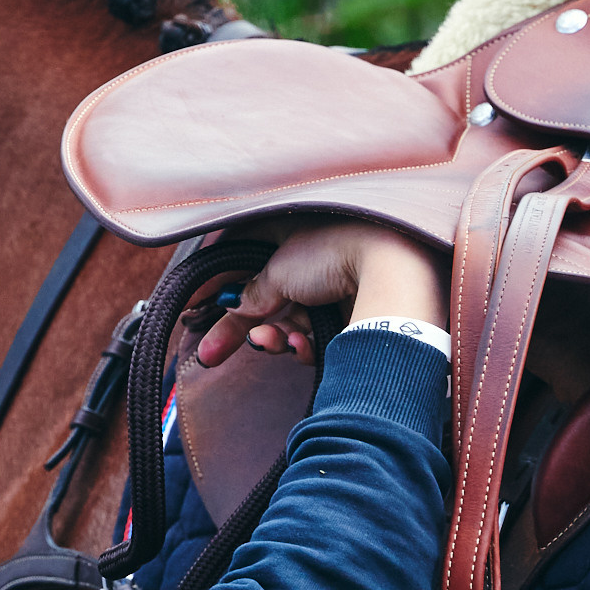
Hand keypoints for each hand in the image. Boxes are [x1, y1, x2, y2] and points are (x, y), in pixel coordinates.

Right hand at [196, 222, 444, 367]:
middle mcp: (317, 260)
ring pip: (293, 324)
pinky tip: (304, 346)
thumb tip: (231, 310)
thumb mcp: (279, 272)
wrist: (394, 271)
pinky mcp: (354, 317)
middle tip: (213, 354)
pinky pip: (319, 338)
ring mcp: (337, 290)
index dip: (223, 295)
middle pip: (270, 302)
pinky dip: (306, 346)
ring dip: (276, 338)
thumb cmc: (335, 252)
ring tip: (272, 343)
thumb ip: (252, 294)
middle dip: (248, 329)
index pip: (250, 267)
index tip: (195, 317)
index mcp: (298, 234)